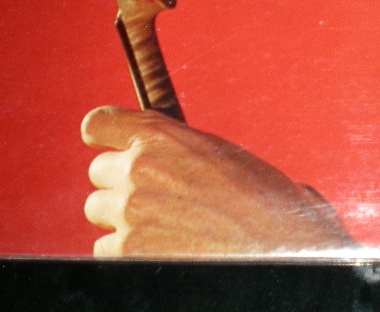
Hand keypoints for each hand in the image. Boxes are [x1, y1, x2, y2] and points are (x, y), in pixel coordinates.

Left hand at [81, 106, 357, 256]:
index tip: (113, 149)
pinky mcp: (127, 252)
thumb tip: (153, 157)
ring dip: (124, 222)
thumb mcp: (222, 156)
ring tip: (169, 230)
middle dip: (122, 185)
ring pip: (101, 213)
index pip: (98, 124)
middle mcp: (139, 168)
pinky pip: (107, 250)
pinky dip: (130, 255)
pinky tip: (167, 252)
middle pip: (99, 174)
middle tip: (158, 201)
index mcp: (163, 136)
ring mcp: (130, 211)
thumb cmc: (264, 204)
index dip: (105, 139)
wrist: (281, 249)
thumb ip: (178, 151)